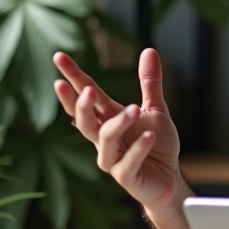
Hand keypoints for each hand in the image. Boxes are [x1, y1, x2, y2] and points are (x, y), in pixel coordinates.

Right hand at [53, 48, 182, 211]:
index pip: (86, 95)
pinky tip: (149, 136)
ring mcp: (112, 158)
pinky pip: (128, 161)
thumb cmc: (157, 144)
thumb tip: (148, 50)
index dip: (73, 77)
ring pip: (104, 139)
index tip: (59, 57)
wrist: (169, 178)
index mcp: (108, 118)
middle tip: (87, 90)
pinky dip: (138, 148)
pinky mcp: (125, 176)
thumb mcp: (155, 109)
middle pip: (84, 119)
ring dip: (117, 124)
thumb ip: (149, 82)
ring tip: (133, 109)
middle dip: (82, 105)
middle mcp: (104, 138)